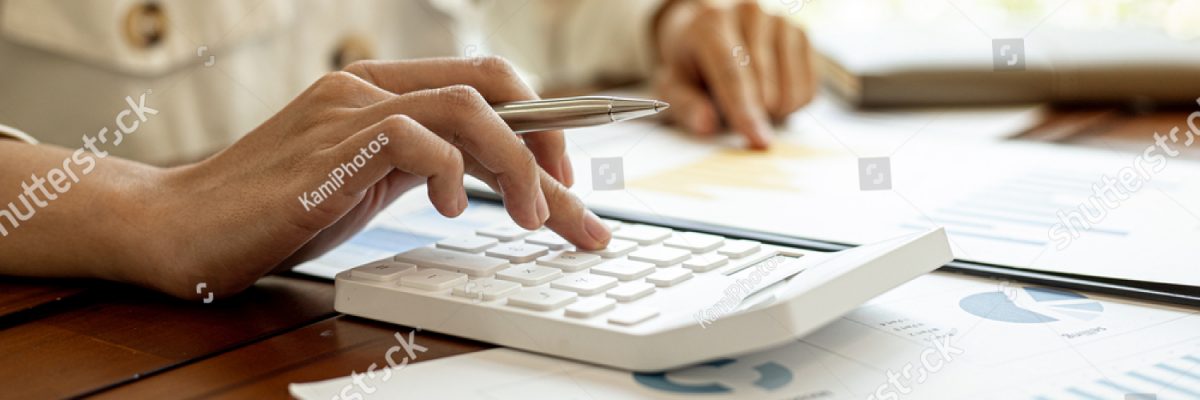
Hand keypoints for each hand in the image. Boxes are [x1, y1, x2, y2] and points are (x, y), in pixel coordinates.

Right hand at [141, 57, 609, 298]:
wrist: (181, 227)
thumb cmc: (276, 210)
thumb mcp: (368, 181)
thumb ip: (424, 164)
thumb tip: (497, 176)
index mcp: (382, 88)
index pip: (486, 82)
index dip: (544, 122)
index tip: (572, 174)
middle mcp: (369, 87)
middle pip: (492, 85)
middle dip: (549, 142)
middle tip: (568, 205)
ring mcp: (347, 113)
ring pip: (466, 107)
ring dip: (518, 166)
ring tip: (534, 218)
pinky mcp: (328, 150)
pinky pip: (412, 139)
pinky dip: (449, 175)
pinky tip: (448, 212)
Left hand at [653, 0, 815, 148]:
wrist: (710, 30)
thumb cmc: (692, 62)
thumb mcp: (674, 85)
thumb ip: (686, 106)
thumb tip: (706, 124)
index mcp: (711, 23)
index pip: (732, 74)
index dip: (745, 111)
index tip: (758, 141)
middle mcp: (750, 14)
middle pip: (765, 84)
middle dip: (755, 114)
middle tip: (735, 114)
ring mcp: (780, 21)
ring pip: (791, 88)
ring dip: (775, 111)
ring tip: (752, 101)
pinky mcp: (802, 34)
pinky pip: (810, 88)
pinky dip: (793, 103)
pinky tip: (773, 93)